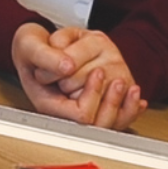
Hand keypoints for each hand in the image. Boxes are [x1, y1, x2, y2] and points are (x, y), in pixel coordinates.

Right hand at [12, 23, 145, 129]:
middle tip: (116, 80)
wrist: (33, 45)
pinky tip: (138, 100)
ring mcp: (81, 105)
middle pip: (98, 123)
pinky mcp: (94, 100)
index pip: (79, 114)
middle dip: (111, 102)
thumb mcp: (30, 45)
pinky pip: (116, 116)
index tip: (95, 71)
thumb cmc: (30, 49)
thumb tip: (67, 66)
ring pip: (109, 123)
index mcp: (48, 103)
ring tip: (127, 85)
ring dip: (122, 105)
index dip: (91, 94)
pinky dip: (129, 108)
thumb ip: (46, 57)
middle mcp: (66, 109)